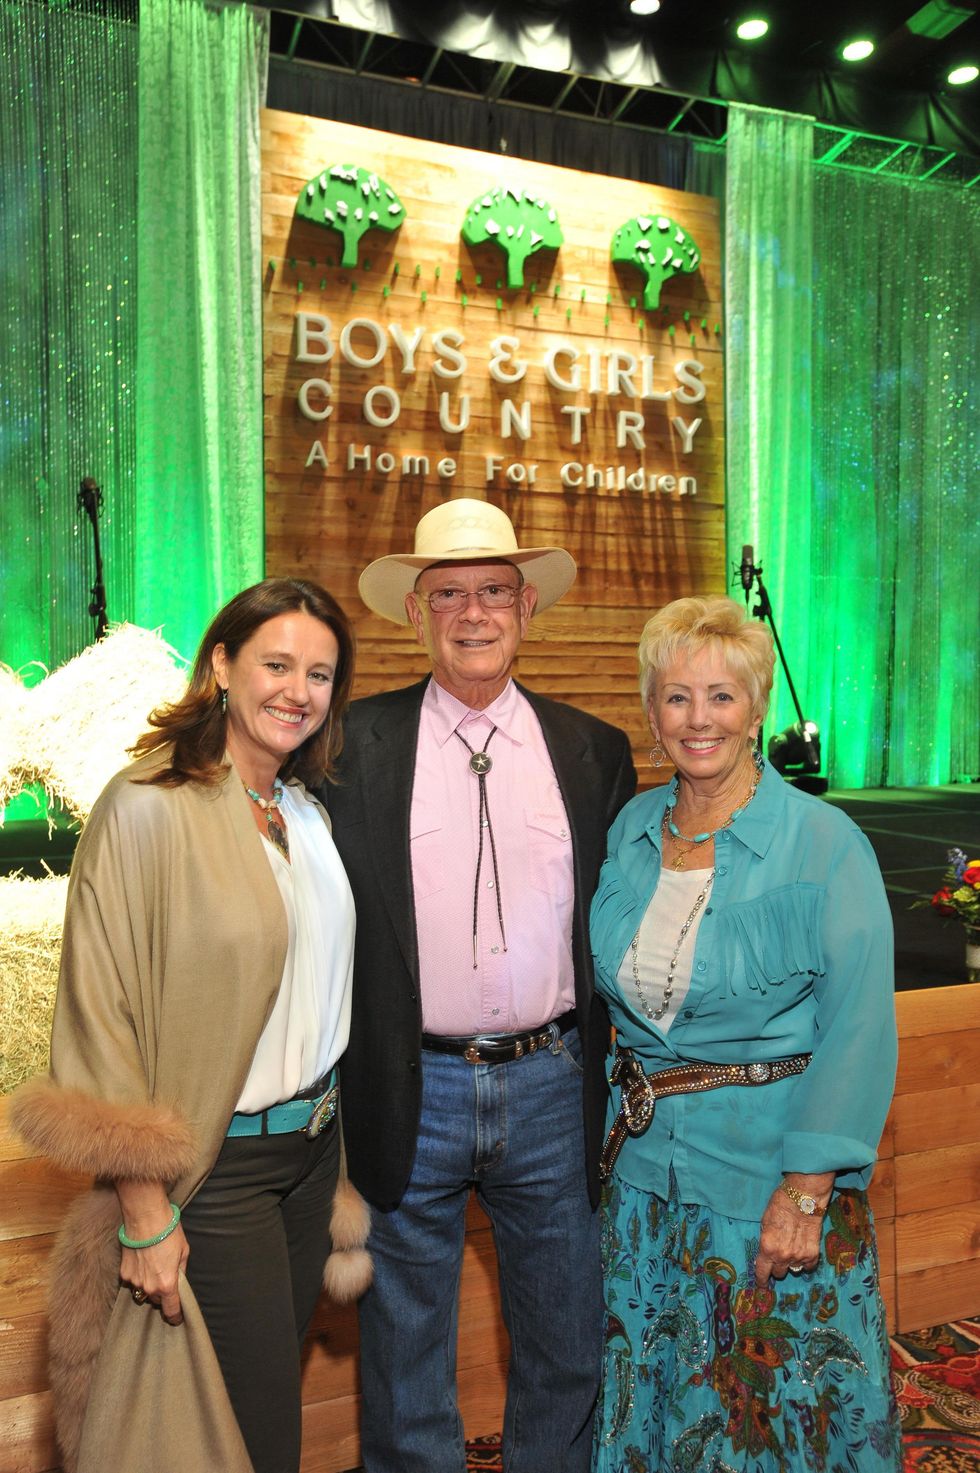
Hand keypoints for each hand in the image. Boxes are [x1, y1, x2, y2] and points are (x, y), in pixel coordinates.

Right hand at [119, 1226, 188, 1324]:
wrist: (146, 1217)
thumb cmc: (168, 1232)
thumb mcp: (183, 1252)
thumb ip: (180, 1271)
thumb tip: (178, 1280)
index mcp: (167, 1284)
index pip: (171, 1310)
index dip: (175, 1316)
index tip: (176, 1318)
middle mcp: (149, 1287)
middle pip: (156, 1300)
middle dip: (162, 1294)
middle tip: (165, 1277)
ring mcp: (134, 1281)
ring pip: (143, 1291)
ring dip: (148, 1285)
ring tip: (152, 1266)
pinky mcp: (124, 1273)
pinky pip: (132, 1281)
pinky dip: (138, 1276)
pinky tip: (142, 1261)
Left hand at [753, 1172, 832, 1288]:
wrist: (803, 1198)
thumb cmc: (780, 1206)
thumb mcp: (764, 1224)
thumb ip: (765, 1242)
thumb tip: (765, 1256)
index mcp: (767, 1247)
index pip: (762, 1272)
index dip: (761, 1280)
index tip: (762, 1285)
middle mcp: (782, 1256)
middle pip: (778, 1273)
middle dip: (777, 1266)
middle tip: (779, 1255)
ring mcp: (798, 1256)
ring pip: (793, 1270)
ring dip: (791, 1263)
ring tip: (792, 1248)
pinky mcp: (813, 1254)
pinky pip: (808, 1267)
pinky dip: (805, 1262)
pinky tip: (803, 1250)